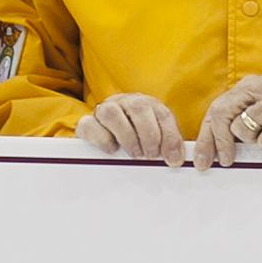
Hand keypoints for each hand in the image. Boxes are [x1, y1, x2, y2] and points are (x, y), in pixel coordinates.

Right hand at [74, 90, 191, 164]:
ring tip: (134, 153)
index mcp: (147, 105)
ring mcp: (104, 109)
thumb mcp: (153, 138)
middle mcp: (126, 102)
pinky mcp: (86, 122)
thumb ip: (166, 144)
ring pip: (112, 112)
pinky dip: (103, 139)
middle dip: (149, 135)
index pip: (163, 114)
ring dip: (127, 137)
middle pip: (139, 106)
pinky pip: (90, 125)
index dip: (170, 138)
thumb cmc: (131, 136)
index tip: (173, 159)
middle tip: (151, 155)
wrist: (101, 132)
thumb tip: (175, 159)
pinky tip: (112, 148)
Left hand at [194, 73, 261, 166]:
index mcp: (248, 85)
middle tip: (226, 159)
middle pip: (222, 114)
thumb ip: (235, 122)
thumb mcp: (259, 114)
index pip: (216, 109)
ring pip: (243, 130)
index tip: (202, 159)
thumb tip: (209, 148)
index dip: (206, 137)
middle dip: (220, 142)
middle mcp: (260, 86)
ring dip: (254, 141)